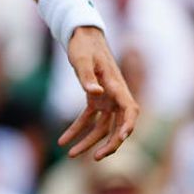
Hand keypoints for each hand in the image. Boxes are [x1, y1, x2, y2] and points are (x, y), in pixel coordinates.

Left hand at [58, 26, 138, 160]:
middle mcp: (115, 94)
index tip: (123, 137)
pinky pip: (89, 119)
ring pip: (102, 127)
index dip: (129, 125)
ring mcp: (106, 98)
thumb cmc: (83, 45)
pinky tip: (63, 140)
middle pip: (119, 125)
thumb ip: (87, 76)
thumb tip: (95, 92)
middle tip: (97, 158)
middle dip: (110, 143)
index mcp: (116, 85)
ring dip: (89, 141)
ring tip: (70, 154)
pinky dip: (77, 130)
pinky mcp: (95, 99)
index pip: (130, 109)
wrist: (82, 35)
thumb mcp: (81, 59)